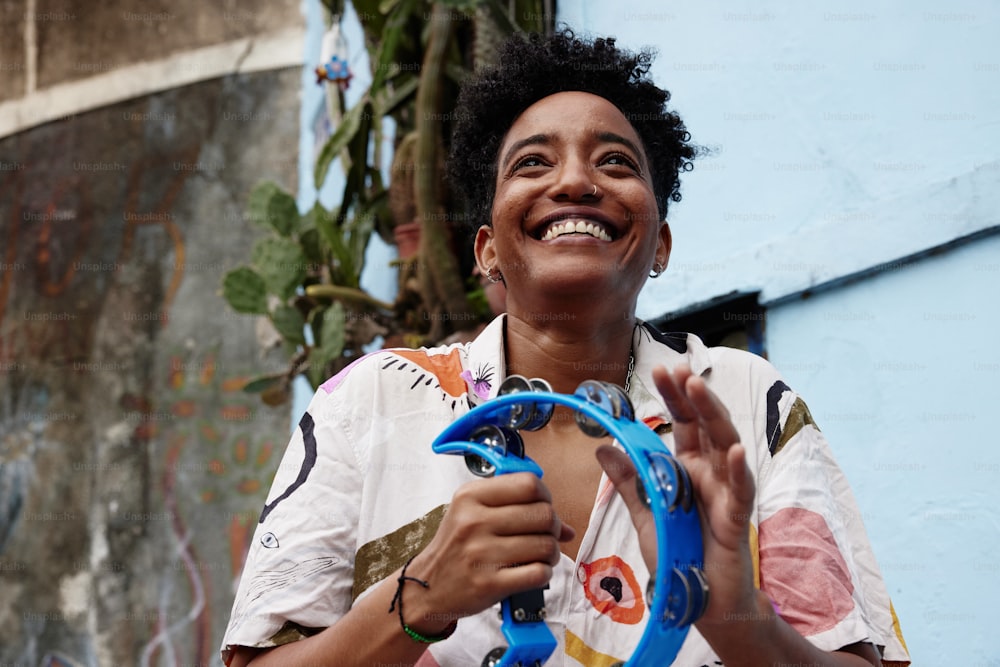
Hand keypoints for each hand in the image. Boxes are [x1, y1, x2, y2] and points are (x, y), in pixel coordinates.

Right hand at [405, 473, 574, 629]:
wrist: (426, 586)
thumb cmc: (456, 546)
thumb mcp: (472, 513)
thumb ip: (516, 509)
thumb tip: (566, 526)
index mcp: (470, 497)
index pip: (528, 484)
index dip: (545, 496)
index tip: (542, 506)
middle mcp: (474, 521)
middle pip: (543, 514)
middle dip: (553, 526)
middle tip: (546, 535)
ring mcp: (481, 553)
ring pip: (545, 545)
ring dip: (552, 552)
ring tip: (541, 555)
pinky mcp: (489, 583)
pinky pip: (538, 573)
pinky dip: (544, 573)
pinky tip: (534, 571)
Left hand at [596, 364, 757, 624]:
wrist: (700, 601)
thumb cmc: (677, 555)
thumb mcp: (645, 515)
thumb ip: (628, 482)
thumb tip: (602, 448)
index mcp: (687, 469)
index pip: (682, 424)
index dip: (673, 397)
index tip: (660, 370)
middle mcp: (709, 474)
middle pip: (704, 426)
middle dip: (692, 396)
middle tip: (678, 369)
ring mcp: (725, 493)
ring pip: (725, 447)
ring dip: (713, 417)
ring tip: (698, 388)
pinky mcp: (735, 519)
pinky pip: (739, 491)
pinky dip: (738, 470)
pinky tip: (736, 450)